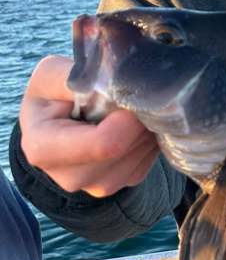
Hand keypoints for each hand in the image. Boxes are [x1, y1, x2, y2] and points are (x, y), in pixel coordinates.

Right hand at [19, 55, 159, 197]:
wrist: (56, 118)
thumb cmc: (53, 93)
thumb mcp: (53, 73)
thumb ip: (80, 78)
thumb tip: (116, 86)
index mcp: (43, 149)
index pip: (104, 143)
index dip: (128, 119)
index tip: (132, 95)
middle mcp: (69, 177)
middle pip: (124, 151)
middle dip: (137, 121)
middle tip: (135, 97)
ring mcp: (96, 186)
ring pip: (139, 157)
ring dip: (145, 130)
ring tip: (131, 109)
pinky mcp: (120, 185)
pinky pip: (147, 163)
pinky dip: (148, 141)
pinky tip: (134, 126)